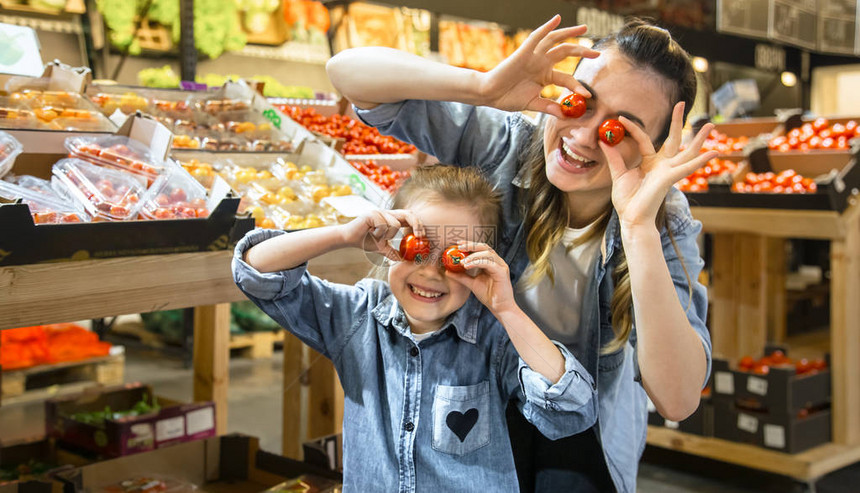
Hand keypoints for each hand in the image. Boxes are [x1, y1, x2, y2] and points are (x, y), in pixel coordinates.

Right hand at [340, 209, 423, 260]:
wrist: (348, 238)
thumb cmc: (365, 241)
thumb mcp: (382, 248)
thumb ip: (393, 252)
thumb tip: (404, 261)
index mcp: (392, 219)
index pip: (410, 217)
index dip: (418, 224)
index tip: (422, 236)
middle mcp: (387, 213)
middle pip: (408, 213)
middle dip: (416, 224)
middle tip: (419, 236)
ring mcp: (380, 212)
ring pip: (395, 224)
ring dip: (388, 235)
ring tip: (377, 237)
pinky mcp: (372, 214)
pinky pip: (384, 225)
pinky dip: (379, 233)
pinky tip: (371, 233)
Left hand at [446, 242, 515, 314]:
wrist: (499, 307)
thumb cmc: (488, 295)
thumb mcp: (471, 284)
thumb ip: (461, 277)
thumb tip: (448, 272)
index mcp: (491, 262)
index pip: (480, 249)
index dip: (470, 244)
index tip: (458, 244)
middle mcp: (497, 262)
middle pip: (484, 247)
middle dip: (471, 245)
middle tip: (459, 247)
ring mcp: (501, 266)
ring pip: (487, 254)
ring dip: (473, 256)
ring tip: (462, 262)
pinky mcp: (502, 272)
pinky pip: (489, 263)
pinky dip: (478, 262)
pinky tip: (468, 266)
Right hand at [479, 15, 598, 117]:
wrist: (489, 94)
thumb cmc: (508, 98)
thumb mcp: (532, 104)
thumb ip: (548, 107)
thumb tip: (564, 115)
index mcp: (545, 76)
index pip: (567, 78)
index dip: (578, 85)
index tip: (588, 94)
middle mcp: (541, 63)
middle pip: (566, 53)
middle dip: (582, 51)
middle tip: (597, 53)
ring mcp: (533, 56)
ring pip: (555, 41)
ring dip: (569, 33)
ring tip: (584, 28)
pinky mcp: (524, 52)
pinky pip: (537, 37)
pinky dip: (547, 27)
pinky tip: (557, 19)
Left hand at [601, 102, 718, 229]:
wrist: (631, 218)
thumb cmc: (628, 200)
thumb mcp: (618, 174)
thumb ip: (614, 158)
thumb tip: (604, 140)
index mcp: (650, 163)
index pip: (643, 139)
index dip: (633, 127)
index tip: (621, 117)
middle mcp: (662, 165)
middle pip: (673, 139)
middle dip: (677, 122)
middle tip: (681, 103)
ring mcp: (668, 171)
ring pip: (687, 151)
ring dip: (699, 138)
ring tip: (710, 124)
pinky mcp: (670, 178)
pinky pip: (687, 168)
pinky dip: (700, 161)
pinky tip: (713, 153)